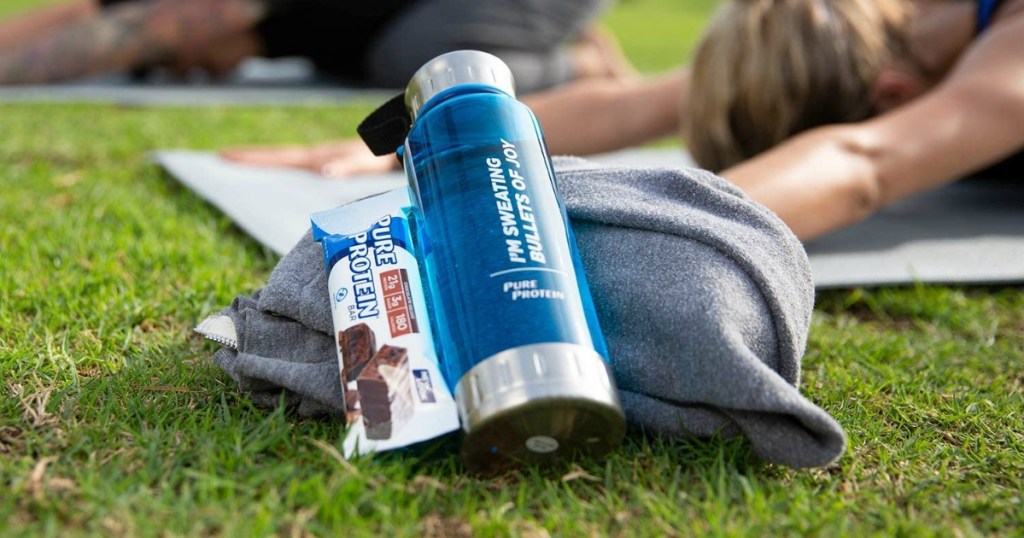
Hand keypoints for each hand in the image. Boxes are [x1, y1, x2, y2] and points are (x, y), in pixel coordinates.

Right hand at [219, 139, 398, 177]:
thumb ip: (346, 165)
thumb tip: (324, 171)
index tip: (226, 156)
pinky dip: (281, 167)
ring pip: (284, 159)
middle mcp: (314, 156)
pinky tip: (279, 173)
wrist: (396, 147)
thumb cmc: (380, 157)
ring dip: (263, 160)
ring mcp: (320, 159)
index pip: (278, 157)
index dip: (252, 159)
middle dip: (249, 157)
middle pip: (275, 156)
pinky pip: (296, 165)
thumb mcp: (364, 163)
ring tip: (239, 163)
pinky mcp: (328, 163)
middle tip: (220, 155)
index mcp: (316, 156)